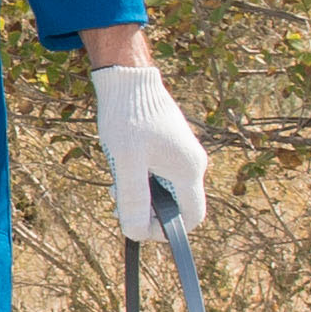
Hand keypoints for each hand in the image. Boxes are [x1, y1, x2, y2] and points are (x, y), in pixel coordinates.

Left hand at [95, 60, 209, 241]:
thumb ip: (133, 199)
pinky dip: (141, 178)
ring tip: (118, 182)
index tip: (138, 225)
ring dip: (141, 194)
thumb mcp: (126, 161)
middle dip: (148, 211)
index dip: (167, 231)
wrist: (128, 79)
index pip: (191, 218)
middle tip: (120, 199)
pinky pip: (160, 174)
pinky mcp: (171, 146)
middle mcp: (192, 164)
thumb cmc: (128, 117)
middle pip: (176, 206)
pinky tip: (122, 166)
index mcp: (189, 170)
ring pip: (165, 190)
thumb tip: (135, 232)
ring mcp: (183, 154)